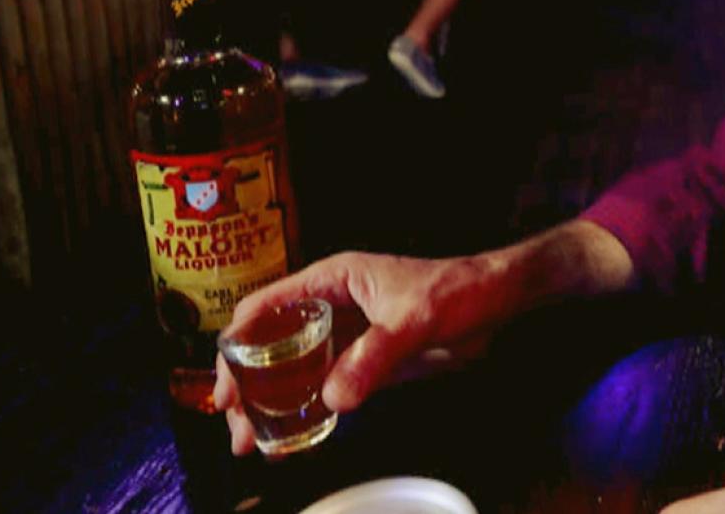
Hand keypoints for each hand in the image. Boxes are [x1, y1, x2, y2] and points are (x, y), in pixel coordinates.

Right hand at [213, 250, 508, 455]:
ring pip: (292, 370)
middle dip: (246, 385)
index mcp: (331, 281)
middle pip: (269, 344)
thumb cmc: (457, 291)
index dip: (236, 346)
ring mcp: (346, 336)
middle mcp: (329, 307)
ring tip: (253, 443)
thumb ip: (375, 356)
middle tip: (236, 428)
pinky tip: (291, 440)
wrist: (497, 302)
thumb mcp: (415, 319)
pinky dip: (304, 412)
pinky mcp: (364, 362)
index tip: (226, 387)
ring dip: (270, 404)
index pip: (264, 309)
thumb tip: (333, 399)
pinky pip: (324, 388)